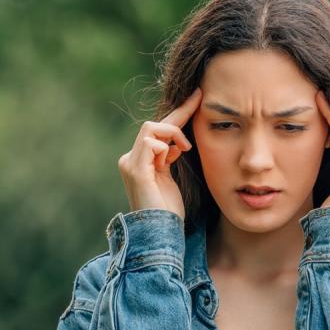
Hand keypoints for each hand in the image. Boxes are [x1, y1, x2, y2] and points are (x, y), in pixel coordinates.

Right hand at [117, 87, 202, 220]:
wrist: (161, 233)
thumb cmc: (168, 211)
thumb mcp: (171, 177)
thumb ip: (169, 157)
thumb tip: (176, 143)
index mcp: (139, 161)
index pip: (158, 130)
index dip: (179, 112)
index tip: (198, 96)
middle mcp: (130, 159)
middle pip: (154, 125)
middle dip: (179, 117)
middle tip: (199, 109)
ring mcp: (129, 163)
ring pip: (151, 128)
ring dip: (172, 134)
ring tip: (183, 150)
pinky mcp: (134, 170)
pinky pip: (150, 143)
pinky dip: (165, 147)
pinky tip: (172, 159)